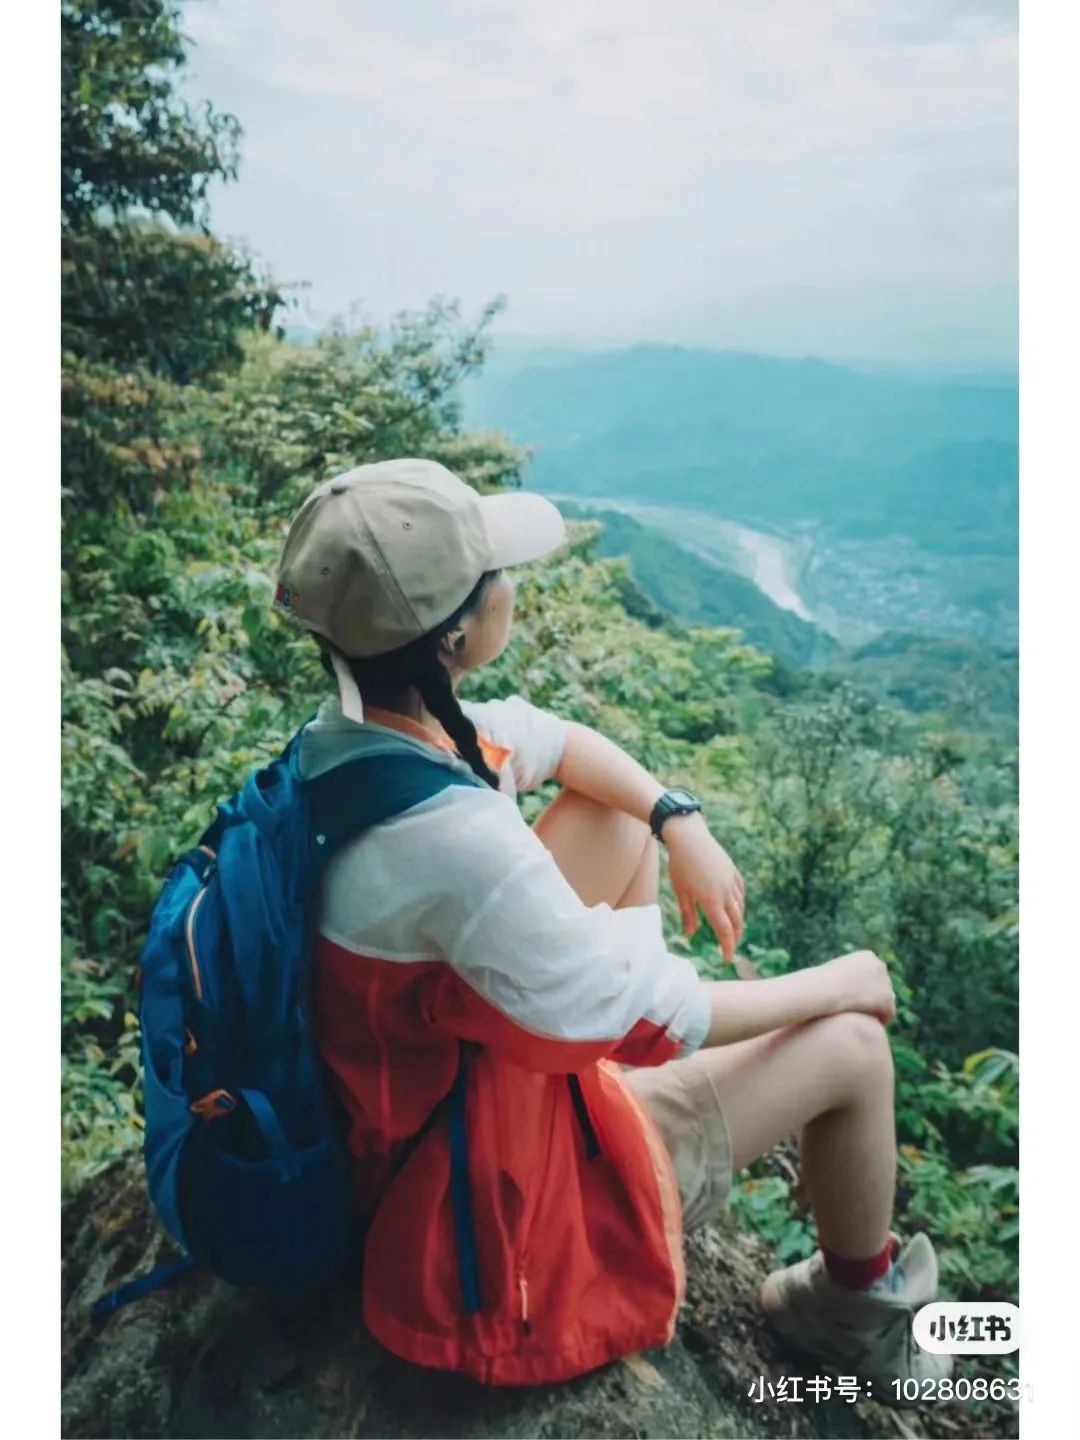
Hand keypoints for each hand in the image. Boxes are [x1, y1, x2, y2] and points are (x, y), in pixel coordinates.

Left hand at [664, 813, 745, 962]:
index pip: (724, 931)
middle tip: (729, 947)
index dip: (727, 947)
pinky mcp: (734, 872)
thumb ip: (688, 914)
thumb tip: (691, 934)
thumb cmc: (680, 865)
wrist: (689, 836)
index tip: (726, 958)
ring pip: (740, 908)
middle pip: (736, 922)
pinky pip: (741, 893)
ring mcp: (732, 882)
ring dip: (737, 922)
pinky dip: (739, 904)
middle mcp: (726, 893)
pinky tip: (734, 907)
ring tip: (732, 930)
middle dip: (734, 938)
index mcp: (711, 901)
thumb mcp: (681, 891)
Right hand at [818, 950, 895, 1024]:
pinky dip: (880, 1019)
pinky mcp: (887, 999)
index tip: (855, 998)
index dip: (866, 988)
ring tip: (862, 1017)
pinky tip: (866, 1022)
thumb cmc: (822, 983)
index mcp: (867, 956)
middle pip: (883, 986)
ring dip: (877, 1009)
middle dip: (874, 998)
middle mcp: (879, 965)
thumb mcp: (835, 974)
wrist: (823, 989)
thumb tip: (854, 987)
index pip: (874, 975)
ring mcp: (885, 982)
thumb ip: (850, 977)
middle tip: (860, 1010)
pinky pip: (888, 1014)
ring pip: (887, 1001)